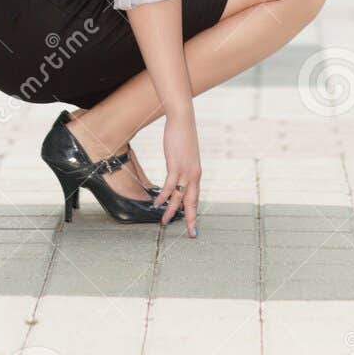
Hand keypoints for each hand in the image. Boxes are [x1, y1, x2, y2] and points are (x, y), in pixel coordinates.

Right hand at [155, 111, 200, 232]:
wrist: (183, 120)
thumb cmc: (183, 136)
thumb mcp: (185, 156)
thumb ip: (183, 167)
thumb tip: (177, 176)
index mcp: (196, 173)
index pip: (195, 197)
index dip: (194, 212)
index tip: (194, 226)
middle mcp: (194, 175)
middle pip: (192, 202)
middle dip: (191, 219)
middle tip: (191, 234)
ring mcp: (185, 171)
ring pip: (179, 197)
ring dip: (171, 211)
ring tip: (164, 222)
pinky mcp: (176, 165)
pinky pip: (169, 186)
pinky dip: (163, 196)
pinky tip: (157, 203)